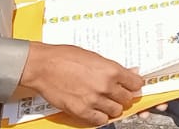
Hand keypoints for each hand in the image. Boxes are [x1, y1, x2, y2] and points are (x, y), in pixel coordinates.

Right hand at [18, 43, 143, 125]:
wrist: (43, 66)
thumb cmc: (64, 57)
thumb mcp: (93, 56)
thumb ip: (112, 67)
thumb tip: (129, 71)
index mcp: (111, 70)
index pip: (135, 83)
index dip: (134, 85)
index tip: (132, 86)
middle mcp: (105, 86)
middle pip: (127, 99)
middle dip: (123, 96)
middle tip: (116, 93)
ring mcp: (94, 100)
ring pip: (116, 111)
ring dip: (112, 107)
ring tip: (104, 101)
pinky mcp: (81, 111)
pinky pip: (100, 121)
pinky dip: (100, 117)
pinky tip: (95, 110)